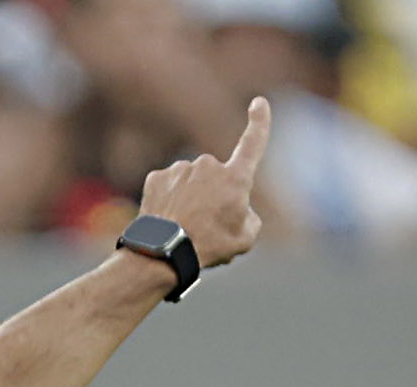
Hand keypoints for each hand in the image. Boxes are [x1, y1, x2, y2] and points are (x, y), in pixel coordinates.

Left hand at [138, 96, 269, 270]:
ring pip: (191, 182)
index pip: (253, 143)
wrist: (163, 253)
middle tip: (209, 226)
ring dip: (192, 199)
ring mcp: (180, 168)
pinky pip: (170, 187)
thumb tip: (238, 207)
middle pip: (217, 178)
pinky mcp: (157, 177)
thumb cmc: (209, 247)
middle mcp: (208, 165)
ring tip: (186, 227)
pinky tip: (168, 221)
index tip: (259, 102)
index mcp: (235, 178)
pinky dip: (170, 201)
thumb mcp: (245, 239)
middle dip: (216, 195)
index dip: (259, 122)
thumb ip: (249, 217)